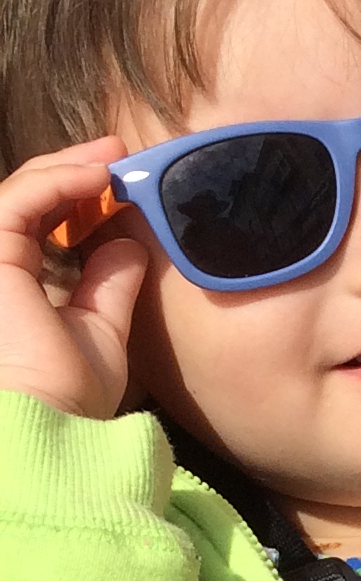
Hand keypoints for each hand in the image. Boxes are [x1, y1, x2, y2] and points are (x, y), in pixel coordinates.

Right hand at [0, 139, 145, 419]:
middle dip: (71, 171)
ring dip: (65, 168)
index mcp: (14, 288)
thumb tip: (127, 246)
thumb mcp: (99, 332)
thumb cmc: (68, 400)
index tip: (120, 183)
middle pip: (25, 201)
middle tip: (118, 152)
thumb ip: (108, 287)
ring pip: (17, 193)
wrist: (49, 429)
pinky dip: (55, 181)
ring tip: (112, 155)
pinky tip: (96, 174)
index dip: (75, 197)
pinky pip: (16, 201)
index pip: (37, 225)